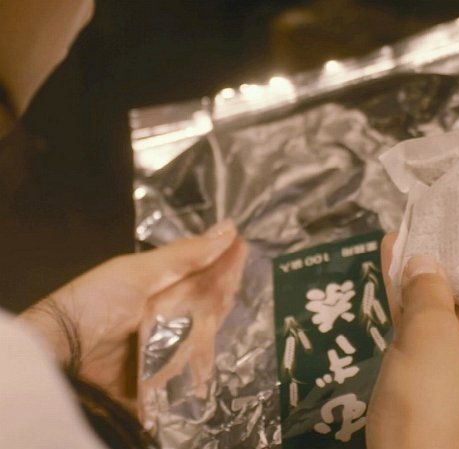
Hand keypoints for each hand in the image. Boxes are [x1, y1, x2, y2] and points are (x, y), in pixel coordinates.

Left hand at [18, 221, 239, 406]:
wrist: (60, 357)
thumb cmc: (95, 304)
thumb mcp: (138, 271)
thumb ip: (185, 255)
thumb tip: (229, 229)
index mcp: (159, 285)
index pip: (203, 272)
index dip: (224, 260)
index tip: (243, 245)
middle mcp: (167, 313)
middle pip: (210, 302)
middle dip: (220, 290)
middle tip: (231, 276)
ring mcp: (168, 345)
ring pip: (206, 331)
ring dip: (208, 323)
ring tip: (203, 316)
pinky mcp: (167, 376)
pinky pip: (194, 363)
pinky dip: (199, 355)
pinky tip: (203, 345)